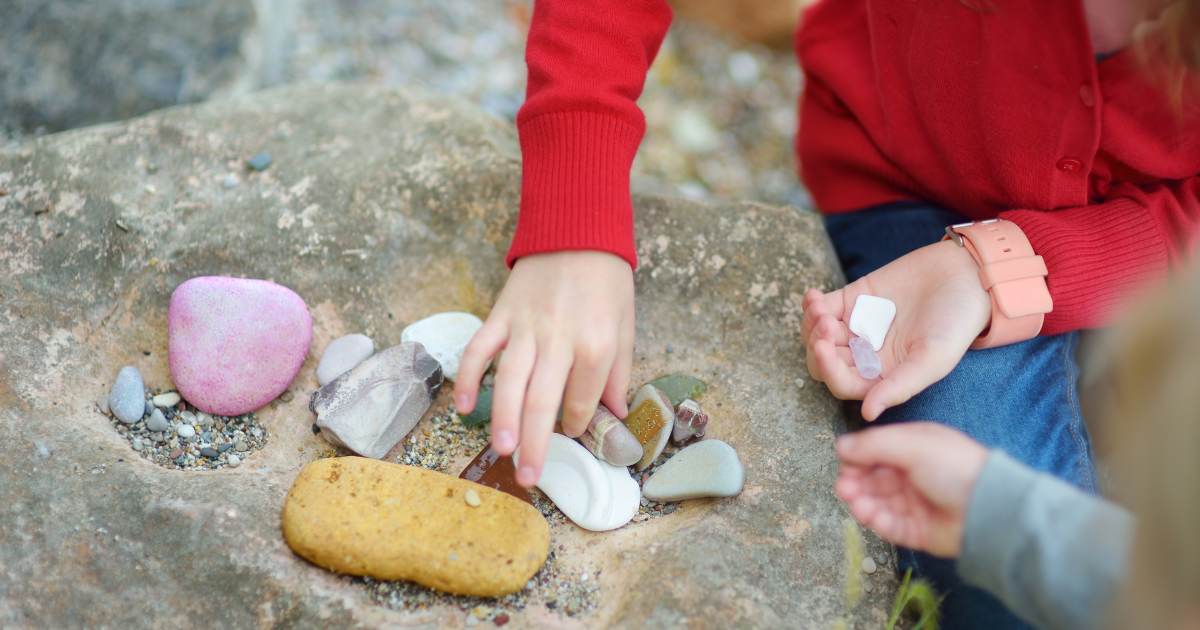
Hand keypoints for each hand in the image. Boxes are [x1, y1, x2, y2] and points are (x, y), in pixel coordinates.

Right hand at [453, 251, 634, 487]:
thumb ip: (619, 372)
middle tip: (529, 476)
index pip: (583, 399)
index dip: (578, 422)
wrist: (577, 229)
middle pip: (543, 401)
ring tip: (501, 451)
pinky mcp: (501, 315)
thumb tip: (615, 414)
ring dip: (503, 419)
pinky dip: (466, 377)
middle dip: (535, 443)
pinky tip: (462, 407)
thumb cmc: (606, 281)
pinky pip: (479, 350)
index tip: (573, 432)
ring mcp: (525, 327)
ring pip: (509, 381)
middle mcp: (559, 339)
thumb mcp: (627, 325)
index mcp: (596, 344)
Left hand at [801, 240, 990, 419]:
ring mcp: (857, 327)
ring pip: (818, 334)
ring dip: (812, 324)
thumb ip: (900, 386)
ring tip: (821, 308)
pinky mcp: (853, 300)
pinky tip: (814, 297)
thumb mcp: (934, 359)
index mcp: (882, 376)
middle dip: (817, 345)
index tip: (823, 347)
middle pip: (823, 361)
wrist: (966, 276)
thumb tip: (868, 414)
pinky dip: (812, 304)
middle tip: (827, 324)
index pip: (842, 383)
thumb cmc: (956, 323)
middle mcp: (866, 355)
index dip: (828, 369)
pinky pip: (822, 307)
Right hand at [834, 422, 989, 557]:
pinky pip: (889, 525)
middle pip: (874, 478)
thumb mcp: (913, 445)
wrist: (988, 509)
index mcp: (915, 449)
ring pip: (878, 502)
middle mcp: (914, 475)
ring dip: (861, 500)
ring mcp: (915, 503)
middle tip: (844, 486)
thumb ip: (874, 444)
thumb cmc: (957, 468)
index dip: (858, 457)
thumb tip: (840, 446)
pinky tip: (867, 513)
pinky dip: (875, 519)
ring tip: (854, 500)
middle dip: (856, 481)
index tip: (844, 462)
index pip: (877, 452)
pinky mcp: (917, 530)